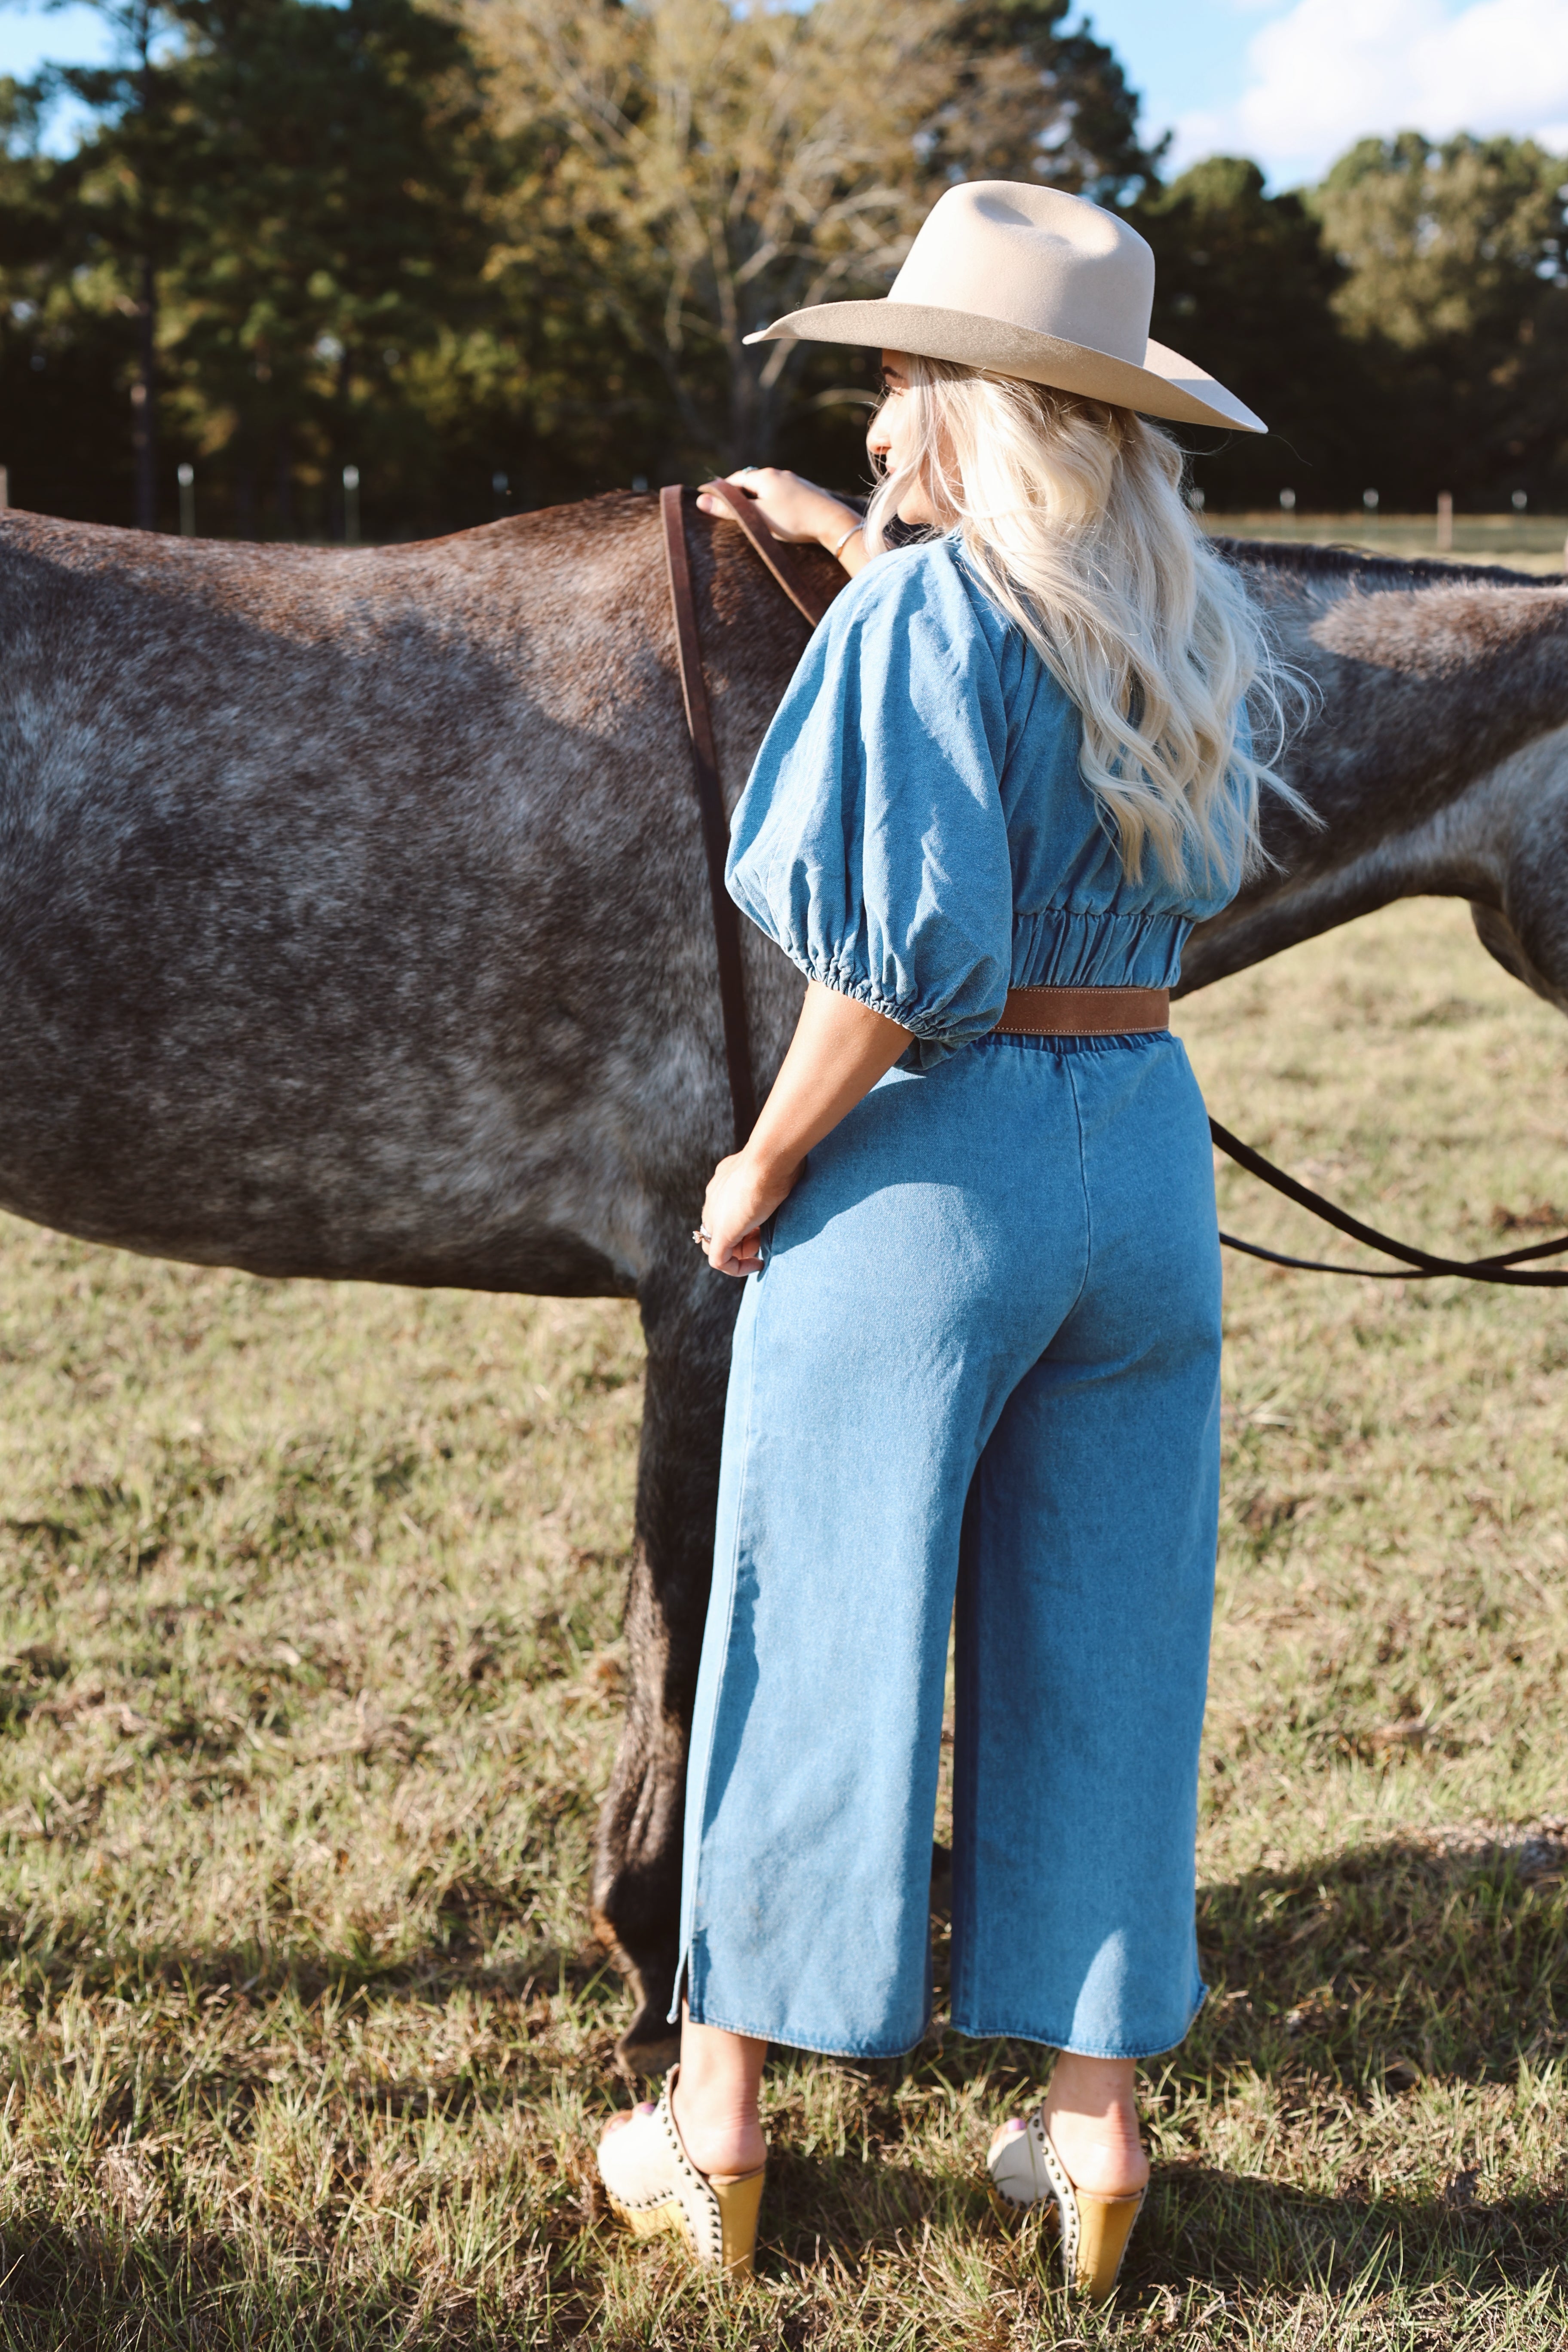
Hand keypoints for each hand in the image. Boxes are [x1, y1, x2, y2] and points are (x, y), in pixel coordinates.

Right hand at [696, 467, 861, 561]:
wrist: (831, 522)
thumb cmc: (793, 520)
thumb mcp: (757, 517)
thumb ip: (729, 510)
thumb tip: (701, 501)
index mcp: (763, 476)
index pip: (734, 480)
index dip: (721, 489)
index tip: (709, 497)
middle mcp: (779, 474)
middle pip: (751, 481)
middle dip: (738, 492)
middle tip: (727, 505)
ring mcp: (794, 481)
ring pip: (767, 486)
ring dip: (756, 496)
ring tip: (749, 510)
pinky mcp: (806, 491)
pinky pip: (781, 492)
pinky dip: (771, 500)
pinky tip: (774, 511)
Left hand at [697, 1147, 799, 1278]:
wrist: (768, 1159)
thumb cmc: (776, 1160)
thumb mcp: (770, 1172)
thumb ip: (767, 1181)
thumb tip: (782, 1180)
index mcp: (722, 1183)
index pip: (725, 1211)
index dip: (745, 1223)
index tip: (764, 1225)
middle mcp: (713, 1199)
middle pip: (719, 1229)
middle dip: (742, 1239)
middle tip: (763, 1238)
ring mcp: (714, 1216)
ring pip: (717, 1245)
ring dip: (741, 1252)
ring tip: (762, 1245)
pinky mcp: (722, 1232)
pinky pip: (718, 1261)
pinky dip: (736, 1268)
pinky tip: (756, 1264)